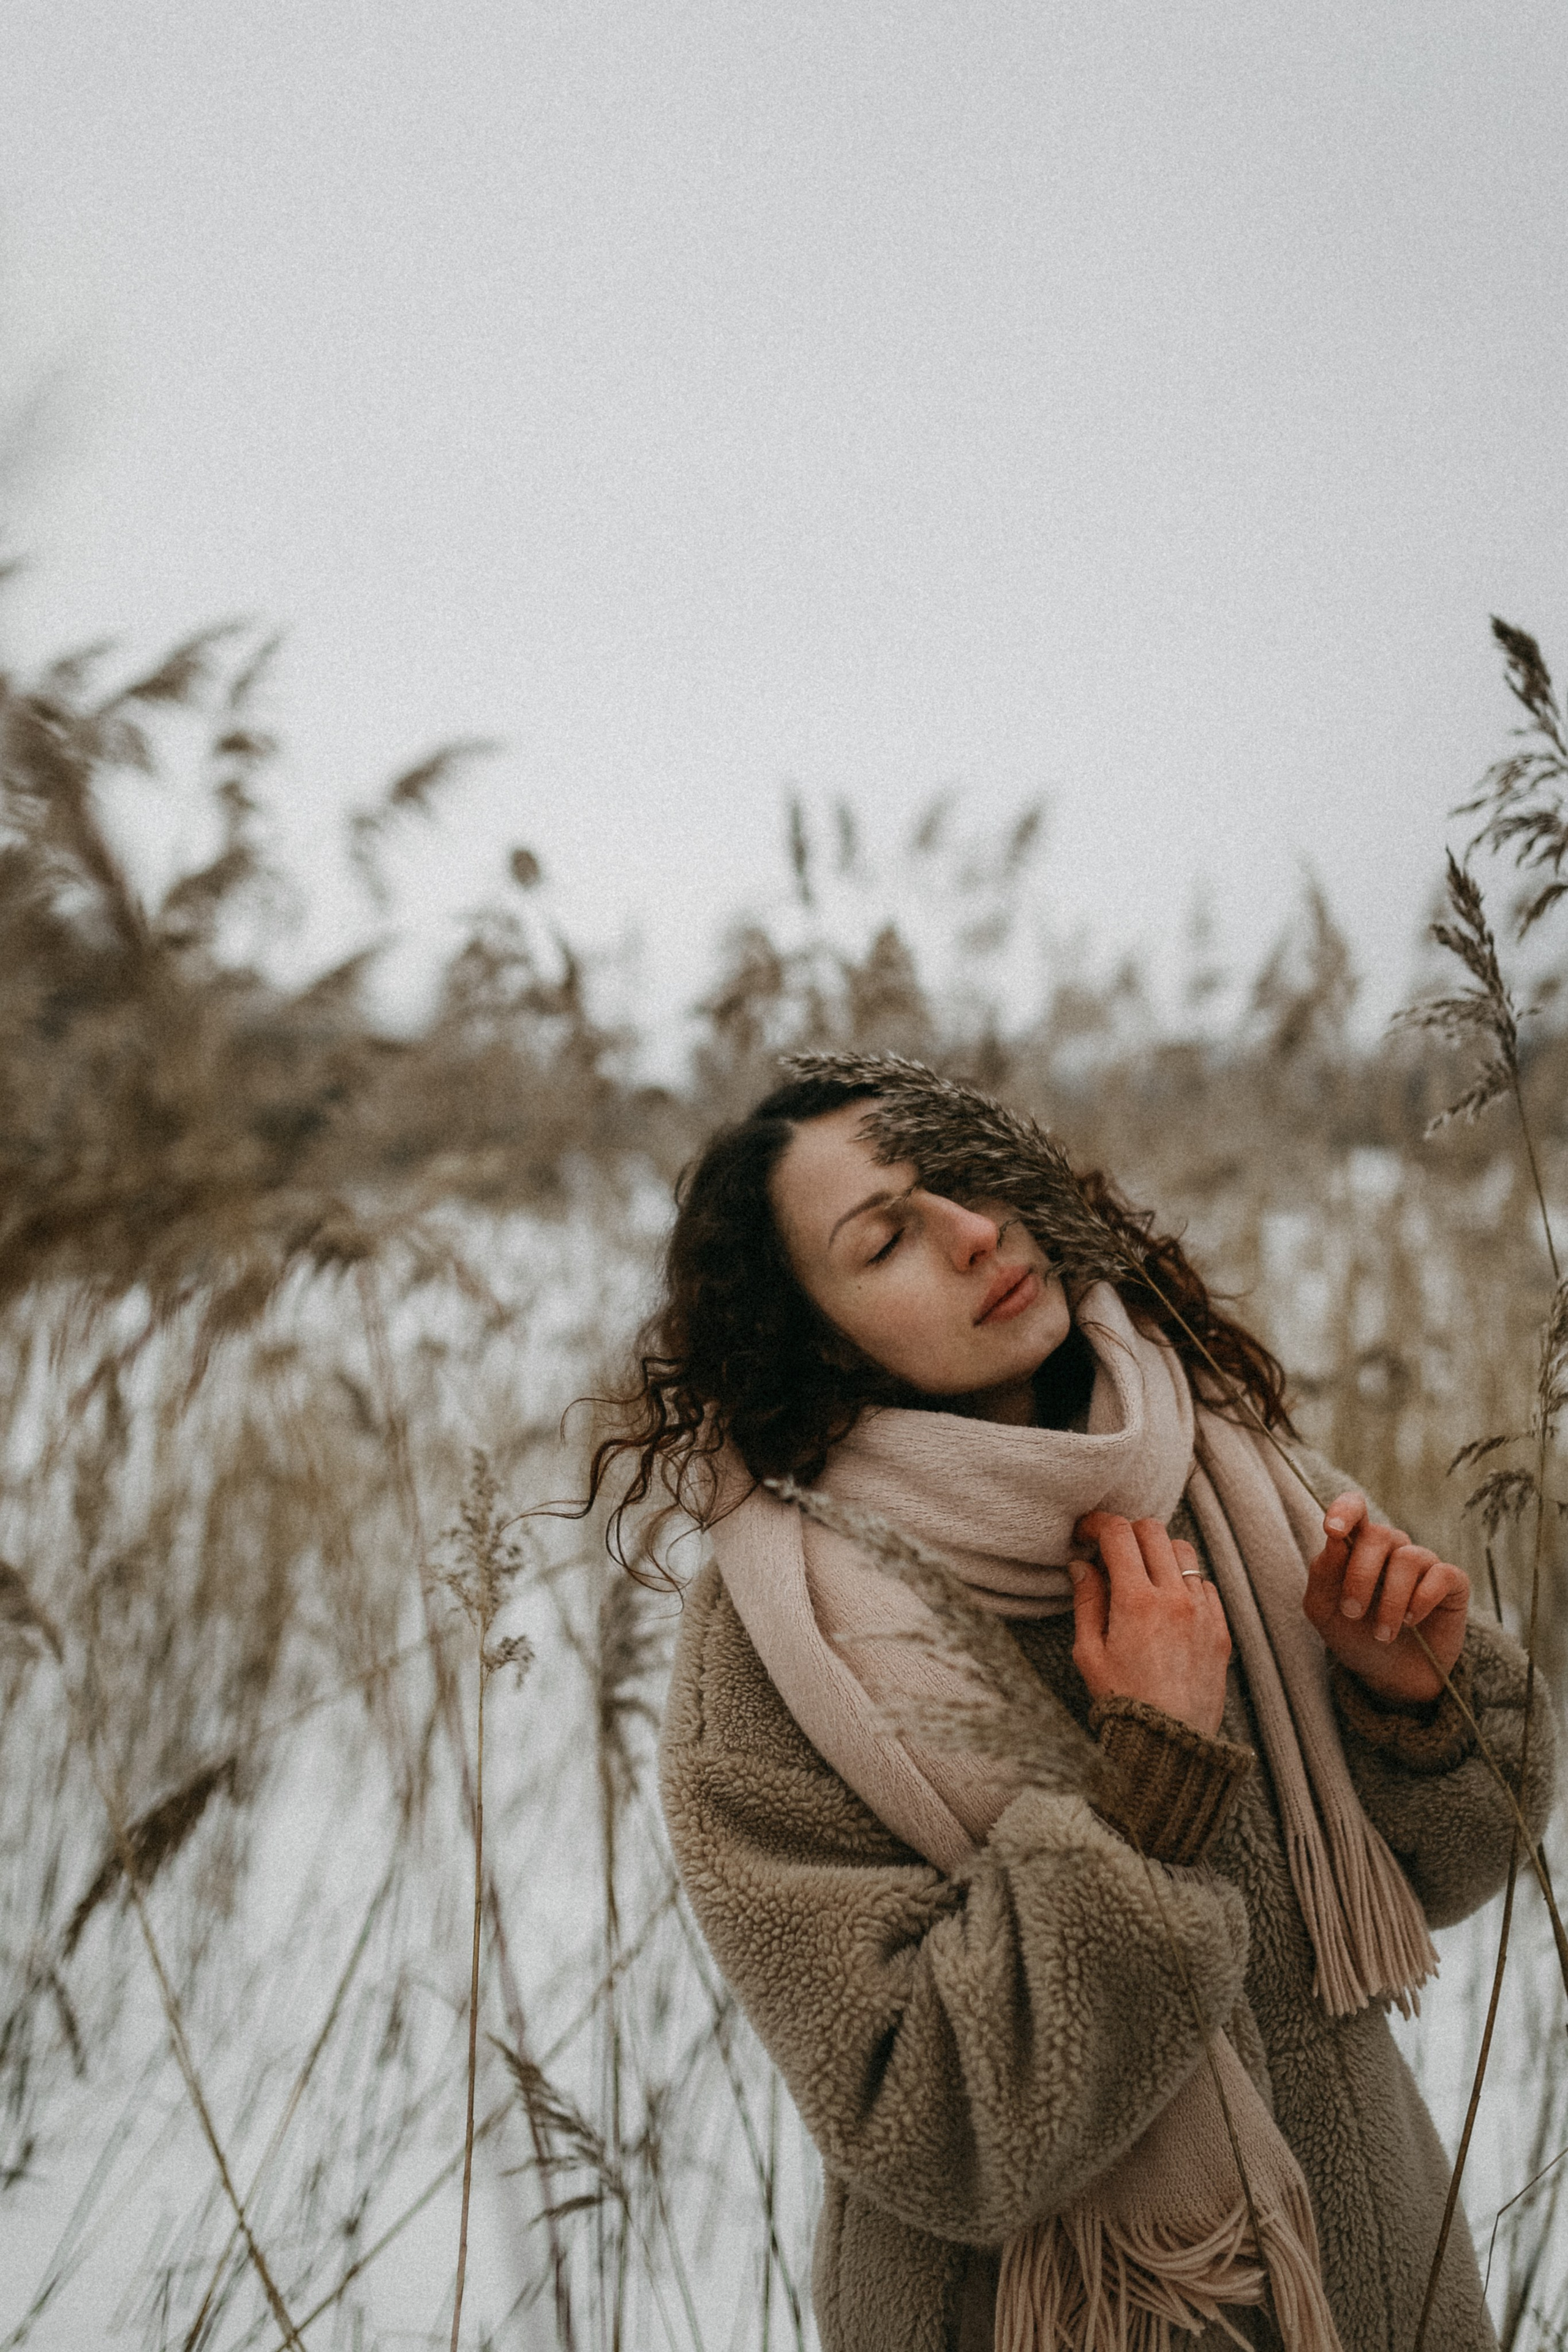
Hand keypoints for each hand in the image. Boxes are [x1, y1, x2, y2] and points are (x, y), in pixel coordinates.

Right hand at [1070, 1513, 1231, 1737]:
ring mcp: (1203, 1612)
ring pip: (1184, 1551)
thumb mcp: (1089, 1653)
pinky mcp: (1220, 1629)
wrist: (1170, 1745)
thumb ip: (1086, 1601)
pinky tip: (1168, 1603)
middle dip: (1127, 1532)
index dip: (1098, 1523)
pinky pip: (1205, 1584)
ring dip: (1159, 1552)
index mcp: (1136, 1602)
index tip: (1086, 1532)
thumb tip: (1082, 1564)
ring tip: (1141, 1576)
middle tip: (1110, 1552)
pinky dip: (1184, 1582)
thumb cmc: (1123, 1703)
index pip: (1119, 1534)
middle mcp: (1175, 1599)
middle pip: (1154, 1531)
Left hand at [1302, 1492, 1468, 1705]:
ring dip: (1390, 1600)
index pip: (1355, 1508)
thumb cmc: (1354, 1635)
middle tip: (1352, 1612)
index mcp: (1357, 1546)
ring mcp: (1424, 1563)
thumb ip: (1323, 1573)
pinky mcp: (1453, 1582)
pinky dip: (1421, 1600)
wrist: (1390, 1677)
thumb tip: (1335, 1541)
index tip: (1333, 1531)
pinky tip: (1411, 1621)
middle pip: (1379, 1535)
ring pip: (1408, 1558)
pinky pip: (1441, 1575)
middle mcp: (1392, 1548)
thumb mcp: (1324, 1610)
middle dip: (1360, 1575)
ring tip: (1383, 1633)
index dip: (1345, 1510)